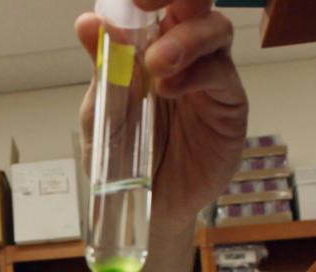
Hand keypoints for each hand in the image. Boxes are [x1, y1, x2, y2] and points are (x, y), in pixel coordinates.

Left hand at [76, 0, 247, 229]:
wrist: (144, 206)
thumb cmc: (122, 157)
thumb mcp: (101, 112)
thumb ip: (102, 68)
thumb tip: (87, 21)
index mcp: (150, 45)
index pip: (156, 3)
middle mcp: (185, 52)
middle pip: (194, 2)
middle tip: (143, 4)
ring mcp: (210, 75)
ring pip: (214, 29)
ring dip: (185, 38)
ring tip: (155, 63)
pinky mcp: (228, 104)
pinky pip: (222, 74)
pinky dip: (196, 74)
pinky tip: (169, 89)